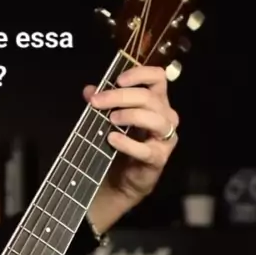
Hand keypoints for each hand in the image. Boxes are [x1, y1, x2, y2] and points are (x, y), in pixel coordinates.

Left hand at [85, 65, 178, 232]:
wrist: (123, 180)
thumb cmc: (121, 145)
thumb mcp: (110, 120)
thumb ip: (103, 103)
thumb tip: (89, 90)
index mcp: (157, 101)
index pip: (158, 77)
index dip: (140, 74)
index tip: (118, 80)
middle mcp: (166, 116)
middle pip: (149, 97)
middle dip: (120, 96)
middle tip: (97, 102)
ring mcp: (165, 138)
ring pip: (154, 119)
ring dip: (130, 115)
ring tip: (110, 119)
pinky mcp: (158, 158)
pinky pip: (145, 149)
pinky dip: (128, 143)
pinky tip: (112, 139)